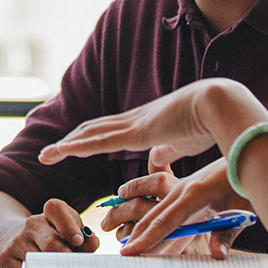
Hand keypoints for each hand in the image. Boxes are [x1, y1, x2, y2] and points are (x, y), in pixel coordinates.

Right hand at [0, 198, 99, 267]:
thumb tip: (92, 242)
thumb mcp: (71, 233)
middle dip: (66, 259)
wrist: (15, 240)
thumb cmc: (53, 238)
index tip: (78, 241)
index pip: (56, 209)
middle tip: (72, 267)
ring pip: (39, 262)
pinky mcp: (5, 257)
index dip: (69, 226)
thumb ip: (86, 239)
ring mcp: (17, 240)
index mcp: (50, 213)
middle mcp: (32, 223)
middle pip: (51, 243)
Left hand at [39, 78, 267, 171]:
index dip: (90, 138)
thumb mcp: (183, 143)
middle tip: (50, 152)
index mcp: (147, 123)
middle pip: (94, 129)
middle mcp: (135, 120)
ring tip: (46, 155)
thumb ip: (167, 152)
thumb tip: (154, 162)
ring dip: (66, 145)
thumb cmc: (210, 123)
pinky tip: (62, 151)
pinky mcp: (137, 132)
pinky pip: (100, 141)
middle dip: (71, 141)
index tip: (73, 147)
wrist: (221, 105)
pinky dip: (78, 146)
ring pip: (91, 134)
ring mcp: (134, 124)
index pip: (111, 130)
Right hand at [119, 158, 249, 256]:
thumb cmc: (246, 181)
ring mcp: (182, 186)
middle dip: (136, 235)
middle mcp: (183, 189)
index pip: (165, 221)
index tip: (129, 252)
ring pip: (155, 209)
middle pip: (153, 216)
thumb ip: (227, 234)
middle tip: (121, 254)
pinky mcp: (186, 187)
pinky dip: (151, 218)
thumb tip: (217, 255)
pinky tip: (143, 227)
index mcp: (194, 194)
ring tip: (124, 241)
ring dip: (139, 226)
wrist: (248, 151)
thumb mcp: (242, 208)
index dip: (147, 239)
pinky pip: (164, 205)